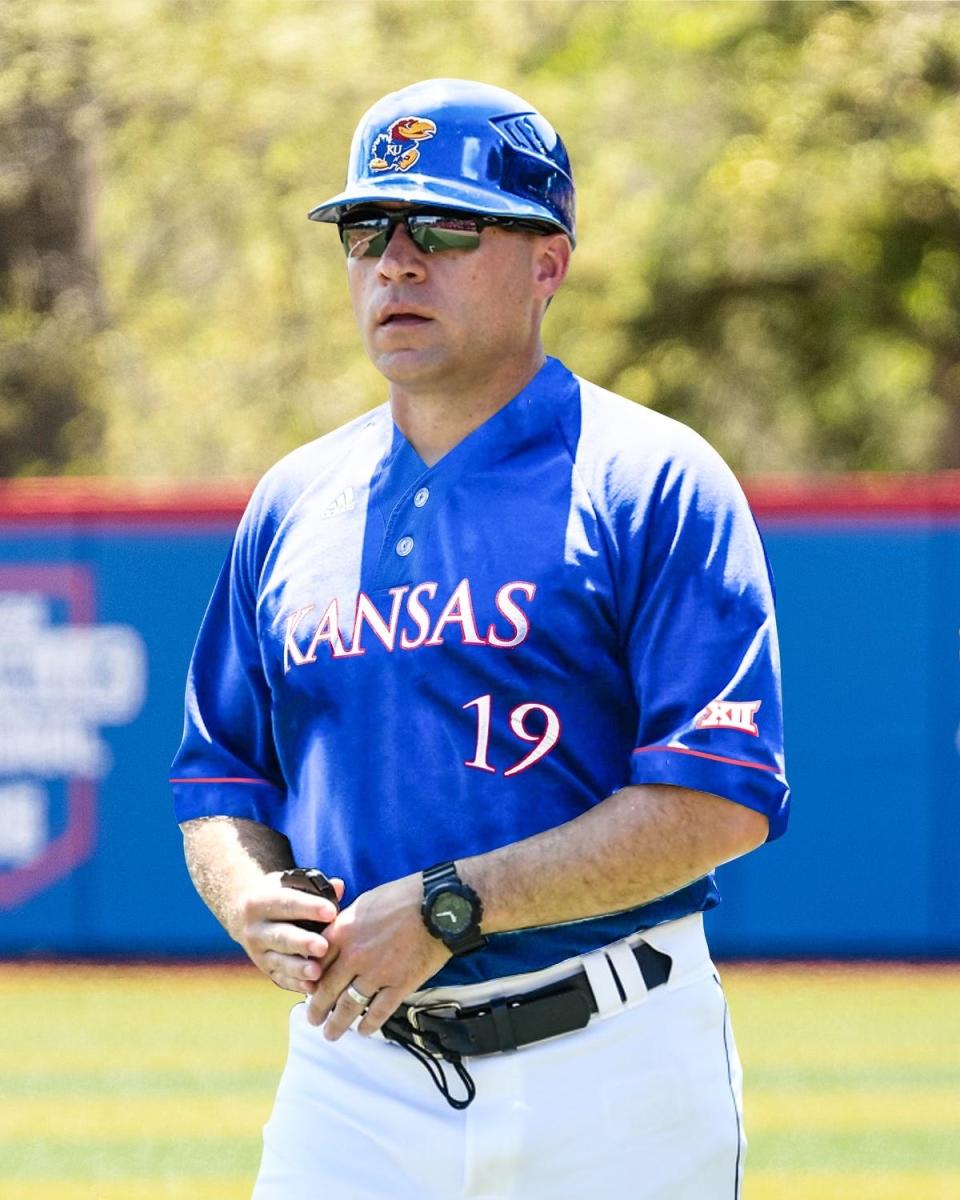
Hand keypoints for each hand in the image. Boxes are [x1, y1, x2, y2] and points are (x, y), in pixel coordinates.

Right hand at [234, 871, 344, 993]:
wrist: (242, 914)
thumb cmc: (275, 896)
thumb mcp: (287, 885)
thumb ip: (314, 888)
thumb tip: (339, 886)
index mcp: (260, 902)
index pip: (287, 903)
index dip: (309, 908)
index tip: (331, 912)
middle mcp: (255, 929)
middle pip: (281, 936)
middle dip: (303, 943)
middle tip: (323, 946)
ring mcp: (257, 952)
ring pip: (279, 961)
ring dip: (298, 968)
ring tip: (317, 972)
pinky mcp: (264, 968)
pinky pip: (280, 978)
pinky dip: (296, 984)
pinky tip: (311, 987)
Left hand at [306, 873, 450, 1039]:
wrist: (439, 905)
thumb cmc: (405, 897)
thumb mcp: (365, 902)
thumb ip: (347, 923)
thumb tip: (335, 938)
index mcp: (343, 931)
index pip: (316, 964)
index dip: (310, 981)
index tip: (309, 990)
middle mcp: (355, 955)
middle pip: (327, 990)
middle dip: (317, 1009)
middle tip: (314, 1020)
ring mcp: (377, 973)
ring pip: (349, 1007)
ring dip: (337, 1024)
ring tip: (331, 1033)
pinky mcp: (399, 985)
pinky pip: (379, 1012)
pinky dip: (369, 1025)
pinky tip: (364, 1030)